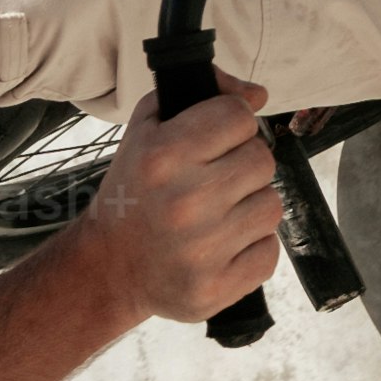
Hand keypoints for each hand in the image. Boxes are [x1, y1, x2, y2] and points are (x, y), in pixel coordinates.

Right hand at [54, 77, 283, 324]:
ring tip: (217, 215)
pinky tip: (221, 246)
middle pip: (262, 159)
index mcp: (163, 156)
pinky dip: (251, 247)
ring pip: (271, 205)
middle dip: (242, 165)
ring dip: (249, 207)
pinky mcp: (216, 287)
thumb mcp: (146, 132)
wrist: (108, 268)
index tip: (216, 139)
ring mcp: (202, 249)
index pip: (238, 115)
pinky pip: (269, 250)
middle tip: (214, 181)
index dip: (231, 124)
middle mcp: (184, 201)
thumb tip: (257, 94)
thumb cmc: (133, 195)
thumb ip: (201, 96)